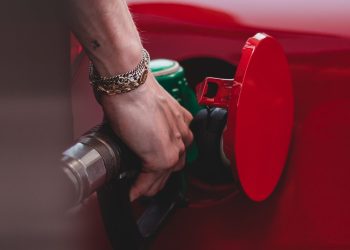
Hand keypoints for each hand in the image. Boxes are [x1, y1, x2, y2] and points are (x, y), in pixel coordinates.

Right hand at [101, 74, 192, 200]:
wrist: (129, 84)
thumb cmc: (134, 90)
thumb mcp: (149, 109)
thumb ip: (150, 124)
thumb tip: (137, 132)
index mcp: (182, 122)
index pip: (177, 150)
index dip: (164, 162)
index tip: (153, 169)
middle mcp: (182, 136)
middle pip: (174, 166)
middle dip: (159, 177)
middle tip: (144, 182)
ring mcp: (174, 148)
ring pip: (164, 176)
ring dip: (150, 185)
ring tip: (138, 189)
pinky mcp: (161, 157)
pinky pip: (150, 180)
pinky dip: (139, 188)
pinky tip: (132, 191)